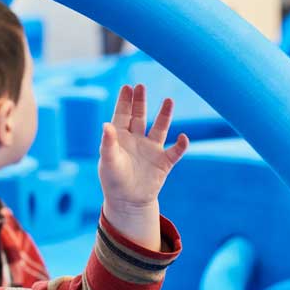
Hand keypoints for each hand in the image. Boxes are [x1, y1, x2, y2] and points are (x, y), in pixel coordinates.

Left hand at [98, 84, 187, 248]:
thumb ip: (108, 143)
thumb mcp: (108, 161)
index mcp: (120, 138)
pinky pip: (175, 151)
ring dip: (164, 115)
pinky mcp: (164, 162)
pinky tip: (183, 137)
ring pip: (159, 128)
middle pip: (139, 116)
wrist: (128, 202)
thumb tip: (106, 124)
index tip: (127, 87)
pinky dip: (181, 145)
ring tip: (169, 100)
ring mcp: (151, 150)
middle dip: (140, 102)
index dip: (125, 101)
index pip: (122, 115)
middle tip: (141, 86)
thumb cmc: (113, 181)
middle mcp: (136, 140)